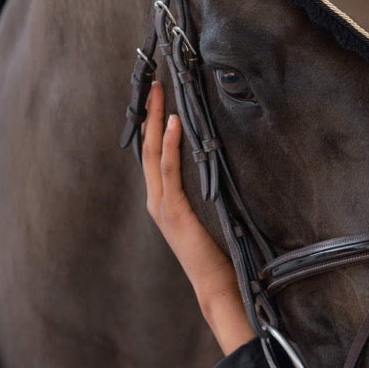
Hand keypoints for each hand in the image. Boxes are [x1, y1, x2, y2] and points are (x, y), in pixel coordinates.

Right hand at [141, 79, 255, 355]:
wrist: (217, 286)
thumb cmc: (220, 253)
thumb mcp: (211, 214)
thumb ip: (208, 192)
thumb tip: (222, 164)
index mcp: (163, 199)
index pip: (152, 153)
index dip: (151, 123)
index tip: (155, 95)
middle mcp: (156, 199)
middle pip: (145, 147)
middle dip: (148, 112)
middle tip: (152, 81)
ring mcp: (162, 205)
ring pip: (152, 154)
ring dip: (155, 120)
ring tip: (158, 92)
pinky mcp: (174, 211)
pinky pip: (169, 172)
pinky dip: (169, 146)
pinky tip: (172, 124)